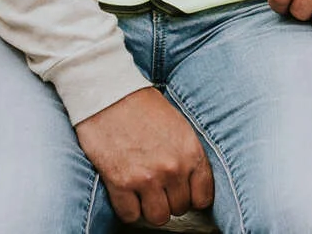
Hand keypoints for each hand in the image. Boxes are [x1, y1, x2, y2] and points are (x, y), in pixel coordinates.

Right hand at [75, 87, 214, 226]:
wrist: (109, 94)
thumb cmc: (143, 106)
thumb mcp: (179, 125)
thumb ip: (187, 154)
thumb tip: (191, 181)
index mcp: (191, 151)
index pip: (203, 197)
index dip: (192, 197)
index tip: (182, 193)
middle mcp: (173, 168)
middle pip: (179, 208)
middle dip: (169, 200)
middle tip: (158, 187)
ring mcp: (147, 178)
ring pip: (158, 217)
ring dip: (150, 208)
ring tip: (143, 193)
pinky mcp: (120, 184)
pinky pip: (130, 216)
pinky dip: (128, 209)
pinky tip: (126, 194)